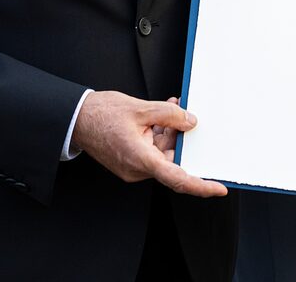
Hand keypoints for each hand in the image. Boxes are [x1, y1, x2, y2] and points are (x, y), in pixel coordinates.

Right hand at [71, 90, 226, 197]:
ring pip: (162, 153)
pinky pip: (152, 150)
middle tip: (185, 117)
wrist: (76, 118)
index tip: (219, 188)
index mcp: (141, 159)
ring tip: (170, 108)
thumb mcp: (140, 108)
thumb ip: (169, 115)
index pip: (178, 178)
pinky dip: (158, 134)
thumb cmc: (101, 114)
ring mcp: (133, 166)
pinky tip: (160, 116)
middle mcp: (137, 168)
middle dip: (181, 139)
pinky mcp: (130, 159)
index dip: (201, 186)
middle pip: (171, 160)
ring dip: (169, 133)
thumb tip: (189, 122)